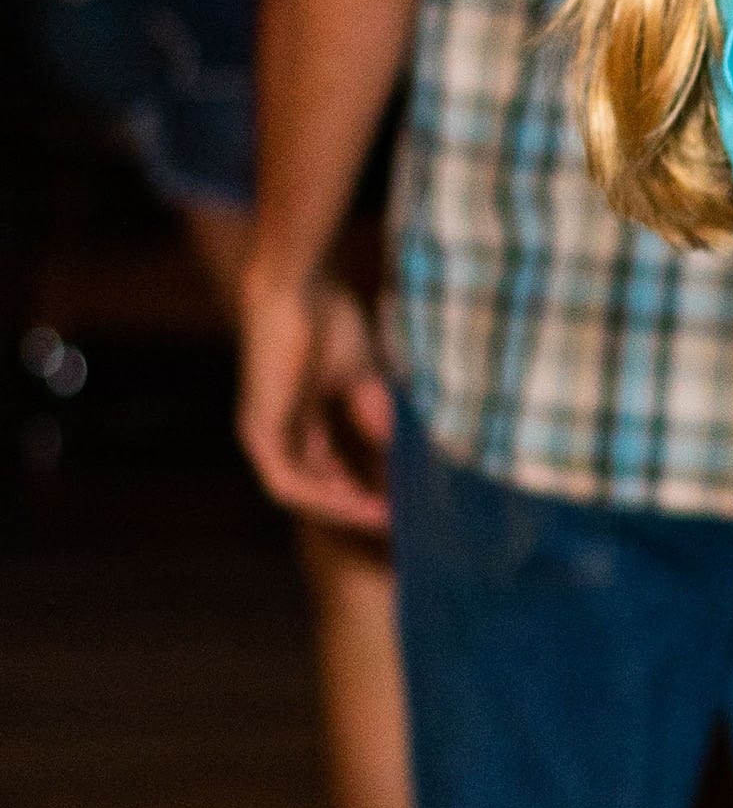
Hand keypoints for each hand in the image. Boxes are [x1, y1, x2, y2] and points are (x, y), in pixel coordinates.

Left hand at [238, 265, 394, 533]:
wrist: (297, 289)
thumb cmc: (325, 317)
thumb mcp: (361, 378)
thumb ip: (372, 414)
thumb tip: (396, 451)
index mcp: (294, 415)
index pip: (325, 466)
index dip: (361, 486)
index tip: (397, 500)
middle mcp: (274, 430)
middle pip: (314, 485)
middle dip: (354, 504)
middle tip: (395, 518)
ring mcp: (262, 433)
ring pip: (301, 492)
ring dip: (342, 508)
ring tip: (382, 517)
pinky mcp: (260, 432)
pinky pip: (289, 483)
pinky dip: (324, 497)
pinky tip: (358, 502)